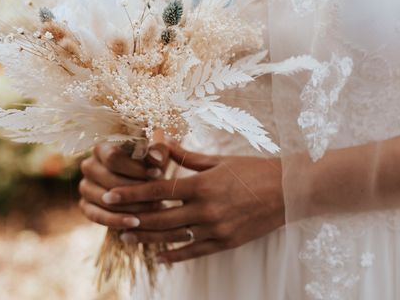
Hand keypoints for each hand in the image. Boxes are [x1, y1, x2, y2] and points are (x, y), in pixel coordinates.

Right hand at [78, 132, 169, 228]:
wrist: (139, 184)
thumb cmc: (148, 165)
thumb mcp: (155, 156)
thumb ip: (158, 152)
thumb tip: (157, 159)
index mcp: (102, 149)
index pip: (113, 158)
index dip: (136, 167)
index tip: (157, 174)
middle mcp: (88, 166)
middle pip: (110, 180)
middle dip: (136, 189)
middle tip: (159, 196)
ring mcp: (85, 187)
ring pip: (105, 200)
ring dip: (131, 206)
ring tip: (153, 209)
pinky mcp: (85, 206)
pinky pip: (98, 216)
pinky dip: (117, 221)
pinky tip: (136, 223)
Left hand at [103, 141, 284, 262]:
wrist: (289, 191)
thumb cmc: (253, 170)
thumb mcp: (218, 160)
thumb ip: (186, 156)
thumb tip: (160, 143)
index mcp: (203, 185)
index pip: (158, 192)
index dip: (131, 194)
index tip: (109, 195)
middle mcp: (207, 210)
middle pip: (160, 218)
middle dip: (132, 218)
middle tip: (110, 217)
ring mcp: (216, 229)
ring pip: (173, 238)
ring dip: (147, 238)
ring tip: (127, 236)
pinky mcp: (226, 243)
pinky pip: (194, 252)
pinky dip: (175, 255)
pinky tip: (159, 255)